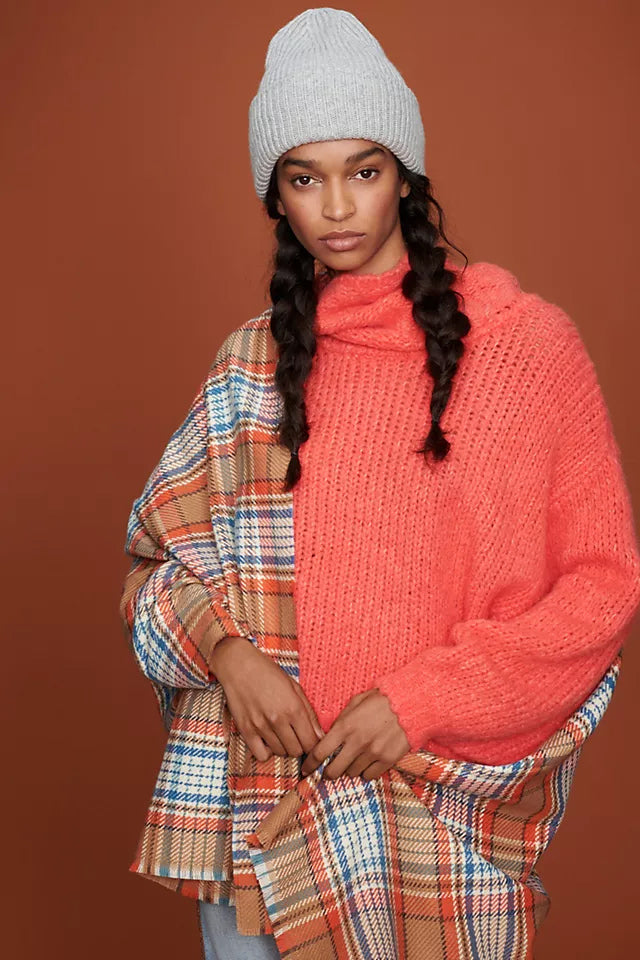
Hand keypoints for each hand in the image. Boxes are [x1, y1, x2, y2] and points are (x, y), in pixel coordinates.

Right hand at [209, 636, 323, 763]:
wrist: (239, 665)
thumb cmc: (268, 673)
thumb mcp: (294, 687)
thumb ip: (309, 713)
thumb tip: (320, 735)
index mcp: (294, 708)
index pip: (311, 743)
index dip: (314, 744)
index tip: (310, 739)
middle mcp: (278, 719)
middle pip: (297, 751)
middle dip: (300, 745)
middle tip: (296, 735)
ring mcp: (261, 726)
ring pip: (280, 753)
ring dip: (284, 747)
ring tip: (281, 733)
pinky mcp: (246, 730)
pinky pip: (261, 755)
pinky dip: (267, 751)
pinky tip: (268, 740)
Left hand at [300, 688, 410, 780]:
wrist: (410, 703)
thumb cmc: (381, 699)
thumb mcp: (355, 703)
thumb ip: (341, 720)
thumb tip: (329, 736)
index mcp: (345, 726)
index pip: (319, 752)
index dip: (310, 764)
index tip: (306, 768)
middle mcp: (357, 743)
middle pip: (333, 770)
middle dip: (328, 773)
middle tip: (328, 771)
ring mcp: (373, 753)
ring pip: (352, 773)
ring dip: (349, 769)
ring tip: (354, 759)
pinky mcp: (387, 760)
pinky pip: (370, 776)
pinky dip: (366, 771)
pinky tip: (368, 762)